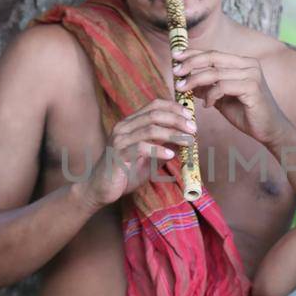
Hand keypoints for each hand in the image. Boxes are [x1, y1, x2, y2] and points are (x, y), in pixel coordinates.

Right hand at [80, 99, 196, 207]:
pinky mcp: (118, 154)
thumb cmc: (125, 174)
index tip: (190, 115)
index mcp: (130, 123)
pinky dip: (158, 149)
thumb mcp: (150, 159)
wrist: (101, 190)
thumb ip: (164, 148)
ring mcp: (119, 140)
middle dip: (177, 120)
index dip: (174, 107)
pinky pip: (141, 147)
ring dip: (173, 134)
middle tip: (194, 129)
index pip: (154, 105)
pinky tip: (170, 154)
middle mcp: (124, 127)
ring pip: (150, 129)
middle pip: (154, 114)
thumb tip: (185, 141)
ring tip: (188, 141)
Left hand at [173, 48, 294, 146]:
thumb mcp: (222, 99)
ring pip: (215, 73)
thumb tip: (187, 81)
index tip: (176, 57)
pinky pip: (223, 87)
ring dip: (195, 81)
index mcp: (243, 63)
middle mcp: (249, 64)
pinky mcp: (252, 87)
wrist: (270, 131)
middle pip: (213, 58)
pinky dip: (211, 96)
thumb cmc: (247, 114)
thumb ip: (208, 88)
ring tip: (184, 90)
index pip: (214, 53)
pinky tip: (208, 106)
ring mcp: (252, 75)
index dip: (193, 54)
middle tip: (176, 72)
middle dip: (190, 64)